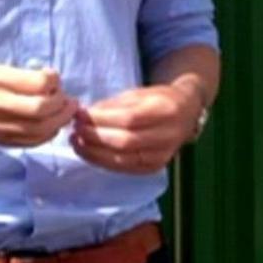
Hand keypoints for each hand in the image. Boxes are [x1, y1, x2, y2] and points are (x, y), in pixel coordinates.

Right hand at [0, 65, 77, 146]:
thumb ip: (20, 76)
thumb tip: (52, 83)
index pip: (36, 83)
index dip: (54, 80)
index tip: (55, 78)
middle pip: (40, 110)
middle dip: (62, 105)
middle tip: (69, 100)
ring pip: (38, 130)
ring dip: (58, 122)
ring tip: (65, 114)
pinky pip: (28, 142)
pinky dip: (46, 136)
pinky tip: (51, 127)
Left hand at [71, 84, 201, 174]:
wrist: (186, 114)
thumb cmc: (158, 99)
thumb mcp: (138, 94)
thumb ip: (112, 105)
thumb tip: (84, 114)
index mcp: (165, 110)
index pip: (129, 119)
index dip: (101, 119)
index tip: (80, 115)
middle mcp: (167, 136)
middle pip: (125, 141)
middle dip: (95, 137)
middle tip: (75, 130)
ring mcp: (162, 155)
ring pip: (123, 159)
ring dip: (94, 152)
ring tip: (76, 142)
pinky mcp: (154, 168)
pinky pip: (124, 168)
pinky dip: (102, 161)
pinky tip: (88, 153)